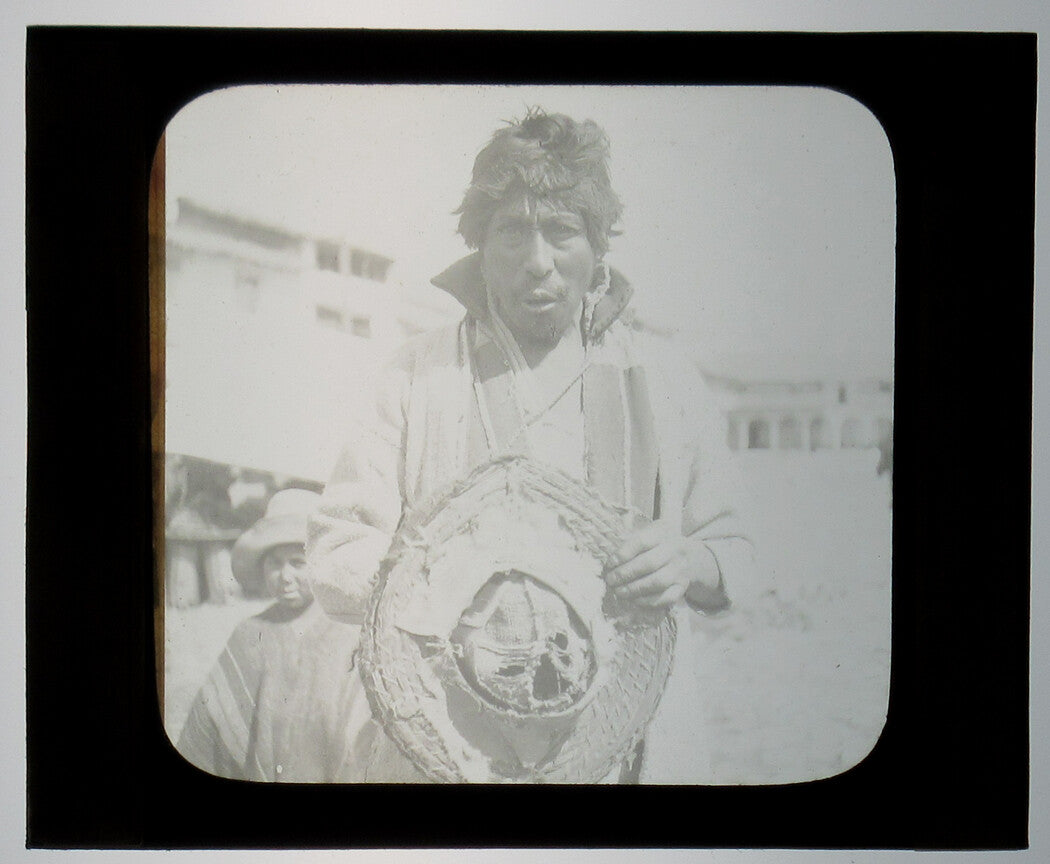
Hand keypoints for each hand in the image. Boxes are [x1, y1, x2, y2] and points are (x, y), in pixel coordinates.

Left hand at [603, 519, 722, 608]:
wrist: (690, 555)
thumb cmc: (659, 543)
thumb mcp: (648, 532)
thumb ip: (629, 540)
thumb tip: (607, 556)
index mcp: (663, 532)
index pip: (642, 542)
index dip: (623, 554)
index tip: (610, 564)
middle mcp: (675, 549)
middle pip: (649, 563)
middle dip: (625, 574)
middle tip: (610, 580)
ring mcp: (681, 569)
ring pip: (657, 582)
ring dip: (634, 589)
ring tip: (618, 592)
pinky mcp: (683, 587)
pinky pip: (666, 597)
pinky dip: (648, 601)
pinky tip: (634, 600)